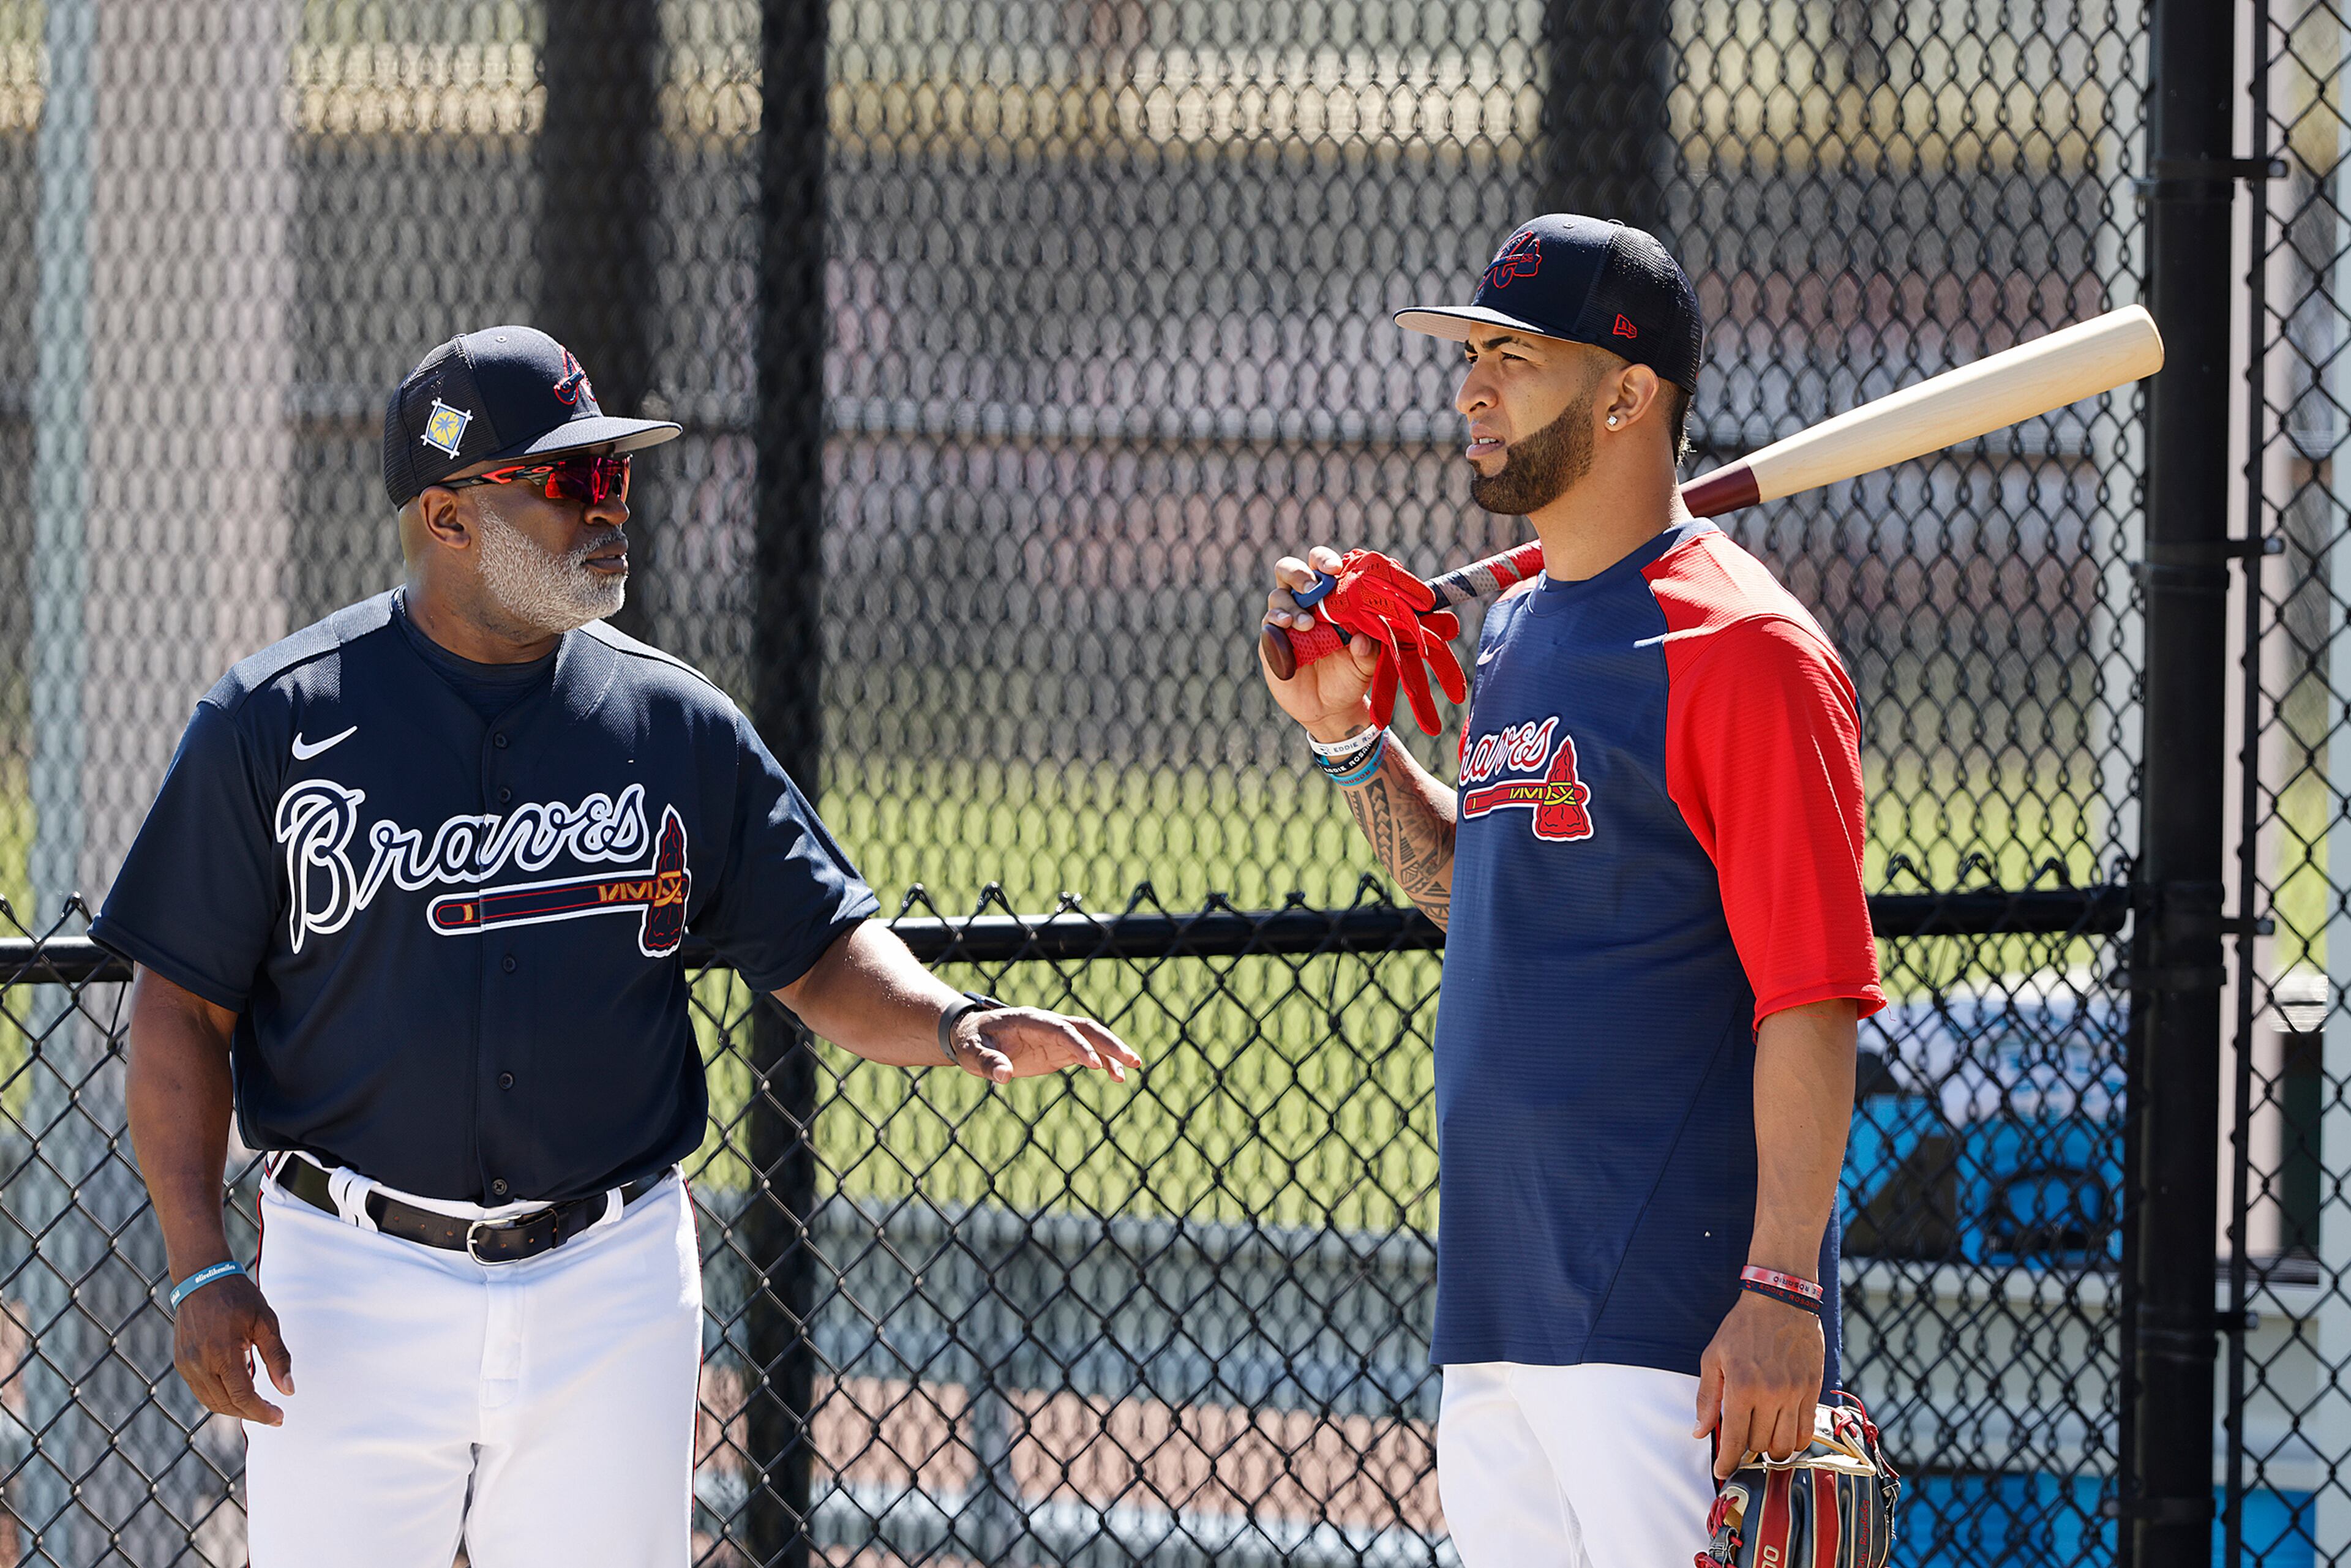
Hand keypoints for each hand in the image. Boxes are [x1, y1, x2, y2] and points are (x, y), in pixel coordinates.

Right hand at [173, 1271, 293, 1426]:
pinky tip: (237, 1391)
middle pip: (227, 1404)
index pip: (243, 1397)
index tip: (280, 1418)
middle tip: (273, 1414)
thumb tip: (288, 1390)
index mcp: (222, 1353)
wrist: (202, 1279)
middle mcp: (200, 1364)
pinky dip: (220, 1398)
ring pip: (212, 1402)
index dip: (262, 1412)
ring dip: (235, 1409)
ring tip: (257, 1405)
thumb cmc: (238, 1297)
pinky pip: (201, 1391)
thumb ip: (278, 1357)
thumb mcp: (266, 1322)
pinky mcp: (181, 1363)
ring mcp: (187, 1365)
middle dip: (251, 1414)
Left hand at [951, 1006, 1141, 1085]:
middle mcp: (1048, 1023)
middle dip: (1109, 1043)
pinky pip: (1086, 1053)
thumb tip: (1003, 1076)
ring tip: (1134, 1067)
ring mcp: (1055, 1036)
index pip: (1061, 1029)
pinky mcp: (1057, 1050)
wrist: (969, 1036)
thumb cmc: (970, 1042)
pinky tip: (1117, 1077)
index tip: (1094, 1065)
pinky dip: (1103, 1063)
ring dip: (1112, 1051)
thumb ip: (988, 1063)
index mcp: (1030, 1019)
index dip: (1078, 1045)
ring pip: (1091, 1038)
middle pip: (1085, 1028)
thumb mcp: (972, 1053)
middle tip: (1132, 1060)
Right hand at [1262, 547, 1381, 738]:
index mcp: (1329, 598)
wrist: (1329, 709)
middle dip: (1300, 574)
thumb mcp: (1365, 666)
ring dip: (1291, 606)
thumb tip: (1362, 640)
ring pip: (1278, 596)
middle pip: (1290, 571)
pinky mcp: (1271, 641)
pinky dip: (1276, 621)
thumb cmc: (1349, 677)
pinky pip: (1268, 623)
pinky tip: (1287, 628)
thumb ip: (1368, 652)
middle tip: (1313, 588)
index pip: (1322, 567)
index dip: (1325, 561)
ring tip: (1306, 624)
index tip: (1336, 570)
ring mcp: (1285, 621)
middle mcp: (1304, 603)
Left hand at [1693, 1288, 1823, 1479]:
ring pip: (1786, 1445)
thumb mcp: (1713, 1358)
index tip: (1722, 1471)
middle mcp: (1770, 1394)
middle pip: (1760, 1445)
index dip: (1727, 1461)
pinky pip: (1807, 1431)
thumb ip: (1707, 1398)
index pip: (1735, 1440)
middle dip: (1747, 1451)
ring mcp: (1795, 1393)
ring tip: (1763, 1442)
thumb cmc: (1742, 1328)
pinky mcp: (1813, 1390)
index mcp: (1741, 1387)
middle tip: (1741, 1444)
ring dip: (1772, 1451)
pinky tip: (1785, 1435)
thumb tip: (1699, 1432)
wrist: (1781, 1301)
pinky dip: (1796, 1442)